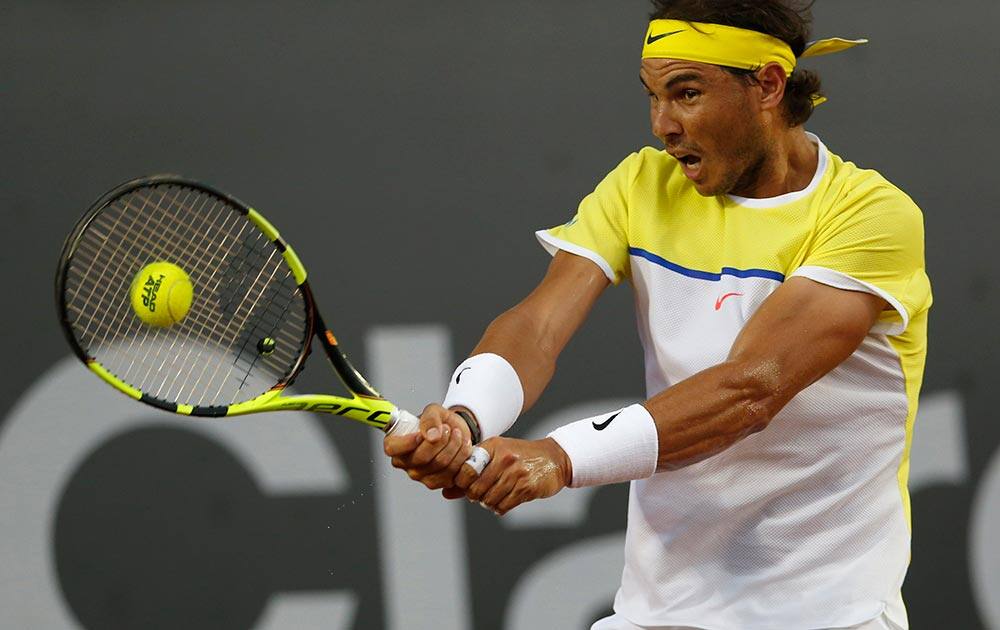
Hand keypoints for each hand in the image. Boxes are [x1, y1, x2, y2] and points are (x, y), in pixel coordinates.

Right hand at [383, 403, 472, 489]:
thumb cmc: (439, 423)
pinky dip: (462, 456)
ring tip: (457, 434)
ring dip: (454, 445)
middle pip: (422, 457)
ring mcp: (422, 476)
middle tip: (447, 428)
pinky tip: (462, 446)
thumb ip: (430, 419)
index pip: (392, 448)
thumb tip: (431, 435)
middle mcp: (406, 464)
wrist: (457, 432)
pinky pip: (453, 473)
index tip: (421, 434)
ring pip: (441, 464)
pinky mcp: (440, 482)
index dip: (406, 443)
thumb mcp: (434, 411)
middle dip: (441, 440)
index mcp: (397, 445)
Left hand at [453, 437, 571, 514]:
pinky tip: (504, 500)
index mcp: (493, 447)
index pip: (465, 470)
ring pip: (489, 499)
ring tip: (494, 497)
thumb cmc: (520, 458)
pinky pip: (504, 506)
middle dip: (475, 496)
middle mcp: (504, 458)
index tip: (468, 485)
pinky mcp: (527, 488)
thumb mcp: (497, 456)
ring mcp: (516, 473)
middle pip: (475, 488)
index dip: (462, 483)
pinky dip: (500, 508)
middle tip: (481, 494)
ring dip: (488, 503)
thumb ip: (471, 473)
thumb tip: (446, 493)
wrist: (554, 458)